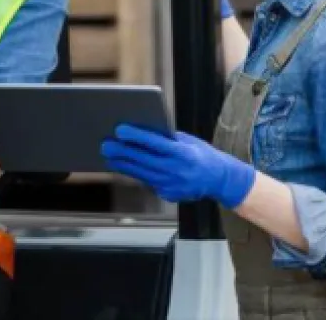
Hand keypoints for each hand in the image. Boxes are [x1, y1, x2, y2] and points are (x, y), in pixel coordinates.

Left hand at [101, 124, 255, 209]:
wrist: (220, 180)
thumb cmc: (202, 155)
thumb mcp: (188, 142)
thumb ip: (167, 139)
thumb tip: (143, 131)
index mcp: (183, 154)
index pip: (155, 143)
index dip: (136, 136)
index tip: (119, 130)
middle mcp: (177, 171)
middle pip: (144, 160)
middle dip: (123, 152)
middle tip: (106, 145)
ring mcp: (172, 185)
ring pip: (142, 174)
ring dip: (124, 165)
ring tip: (109, 157)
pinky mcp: (169, 195)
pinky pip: (148, 182)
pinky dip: (136, 174)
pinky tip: (123, 166)